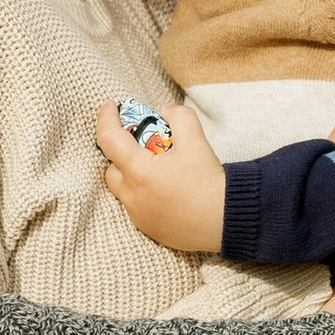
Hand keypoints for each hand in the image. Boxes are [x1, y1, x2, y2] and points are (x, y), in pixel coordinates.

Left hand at [93, 98, 226, 256]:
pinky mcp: (149, 229)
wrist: (228, 221)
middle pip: (110, 168)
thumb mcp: (196, 141)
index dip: (105, 117)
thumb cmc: (209, 183)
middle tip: (138, 140)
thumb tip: (165, 109)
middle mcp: (133, 196)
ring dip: (130, 173)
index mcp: (139, 172)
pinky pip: (136, 206)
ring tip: (154, 164)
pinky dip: (142, 192)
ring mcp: (139, 216)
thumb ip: (179, 117)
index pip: (108, 139)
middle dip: (118, 152)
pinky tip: (164, 187)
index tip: (109, 105)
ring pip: (122, 190)